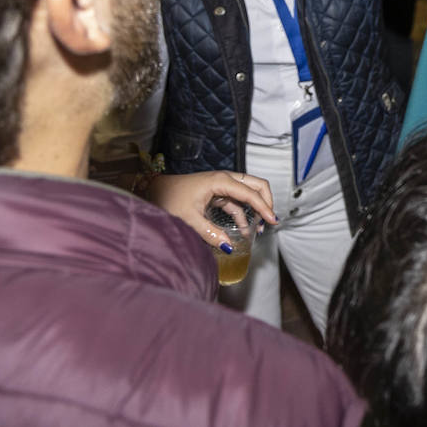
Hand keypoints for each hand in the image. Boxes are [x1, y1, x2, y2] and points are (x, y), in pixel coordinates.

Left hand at [146, 171, 277, 249]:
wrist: (154, 190)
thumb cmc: (169, 199)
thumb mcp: (188, 218)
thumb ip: (210, 233)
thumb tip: (230, 247)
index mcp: (220, 181)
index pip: (250, 193)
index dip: (264, 207)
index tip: (272, 222)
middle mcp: (225, 179)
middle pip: (256, 185)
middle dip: (266, 201)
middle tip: (270, 221)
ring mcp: (222, 185)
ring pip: (249, 192)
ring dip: (257, 208)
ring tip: (259, 229)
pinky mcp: (218, 192)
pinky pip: (238, 201)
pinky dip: (244, 213)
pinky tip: (245, 228)